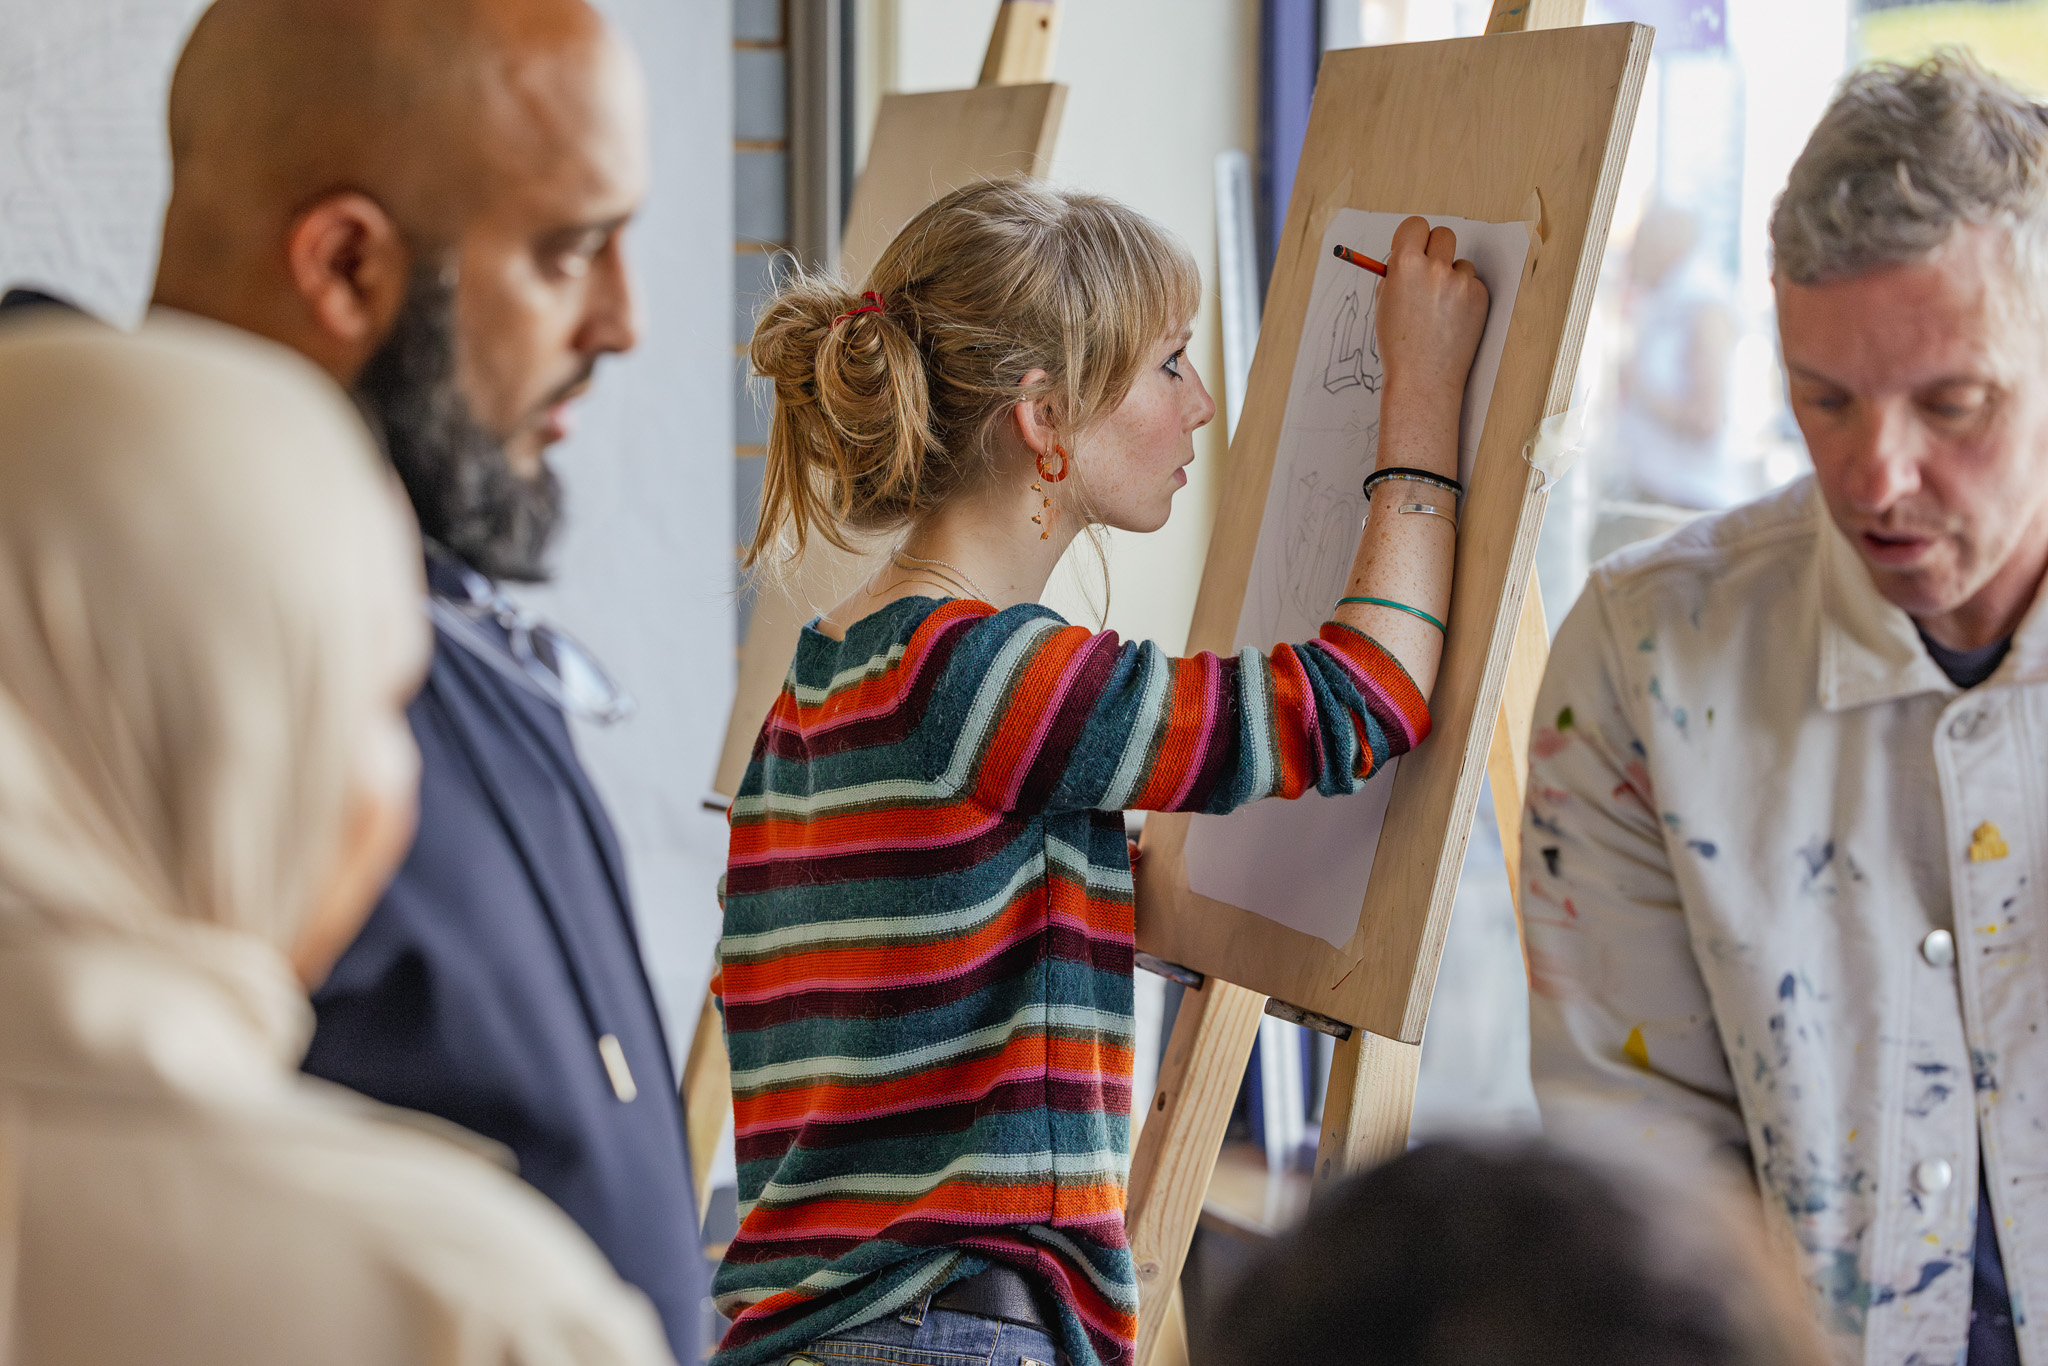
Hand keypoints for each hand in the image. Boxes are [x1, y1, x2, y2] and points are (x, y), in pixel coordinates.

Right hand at [1374, 217, 1489, 405]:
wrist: (1423, 377)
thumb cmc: (1399, 345)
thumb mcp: (1385, 303)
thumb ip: (1397, 275)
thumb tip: (1409, 256)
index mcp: (1406, 265)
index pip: (1415, 225)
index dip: (1413, 235)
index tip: (1413, 245)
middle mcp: (1435, 268)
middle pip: (1443, 234)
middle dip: (1436, 248)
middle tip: (1429, 269)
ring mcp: (1461, 282)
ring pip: (1460, 263)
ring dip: (1452, 277)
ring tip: (1440, 307)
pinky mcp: (1480, 296)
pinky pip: (1472, 284)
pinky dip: (1464, 297)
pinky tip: (1453, 319)